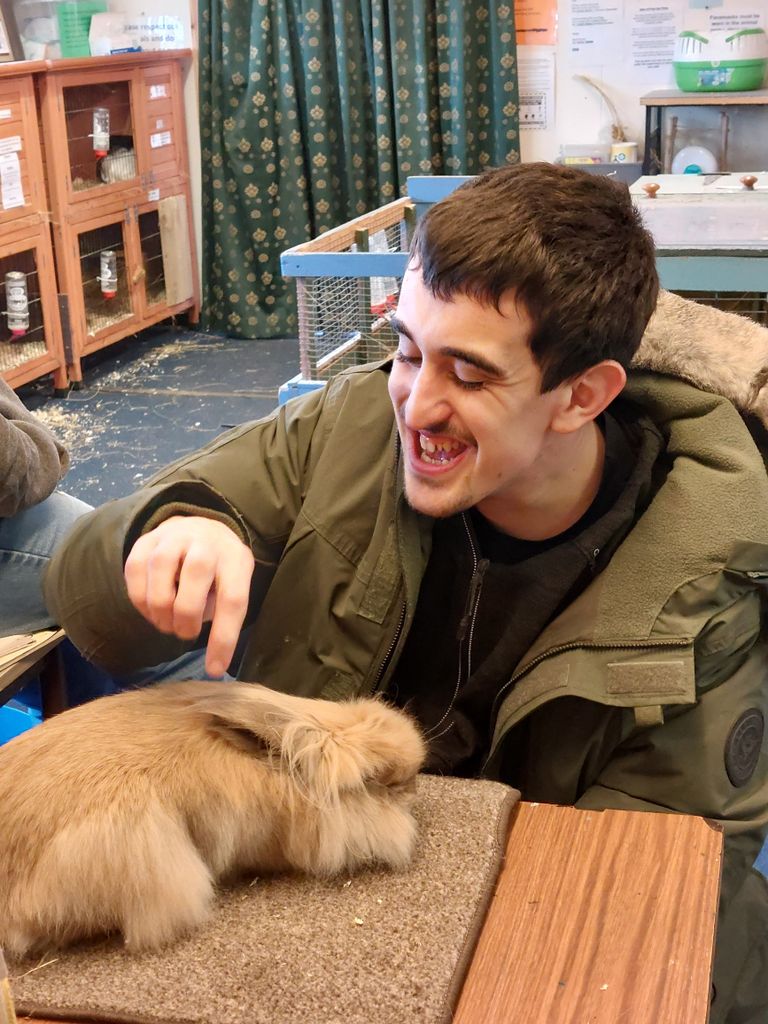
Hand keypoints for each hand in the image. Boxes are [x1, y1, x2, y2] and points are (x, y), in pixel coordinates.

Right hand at [124, 516, 254, 676]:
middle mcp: (205, 542)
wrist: (199, 528)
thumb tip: (214, 663)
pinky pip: (134, 573)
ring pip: (159, 578)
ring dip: (160, 612)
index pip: (233, 600)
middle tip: (185, 634)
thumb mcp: (234, 584)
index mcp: (235, 558)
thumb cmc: (220, 569)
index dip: (223, 639)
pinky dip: (140, 601)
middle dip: (186, 619)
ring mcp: (173, 537)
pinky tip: (151, 609)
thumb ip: (224, 612)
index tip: (214, 669)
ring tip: (167, 623)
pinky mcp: (146, 540)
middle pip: (193, 584)